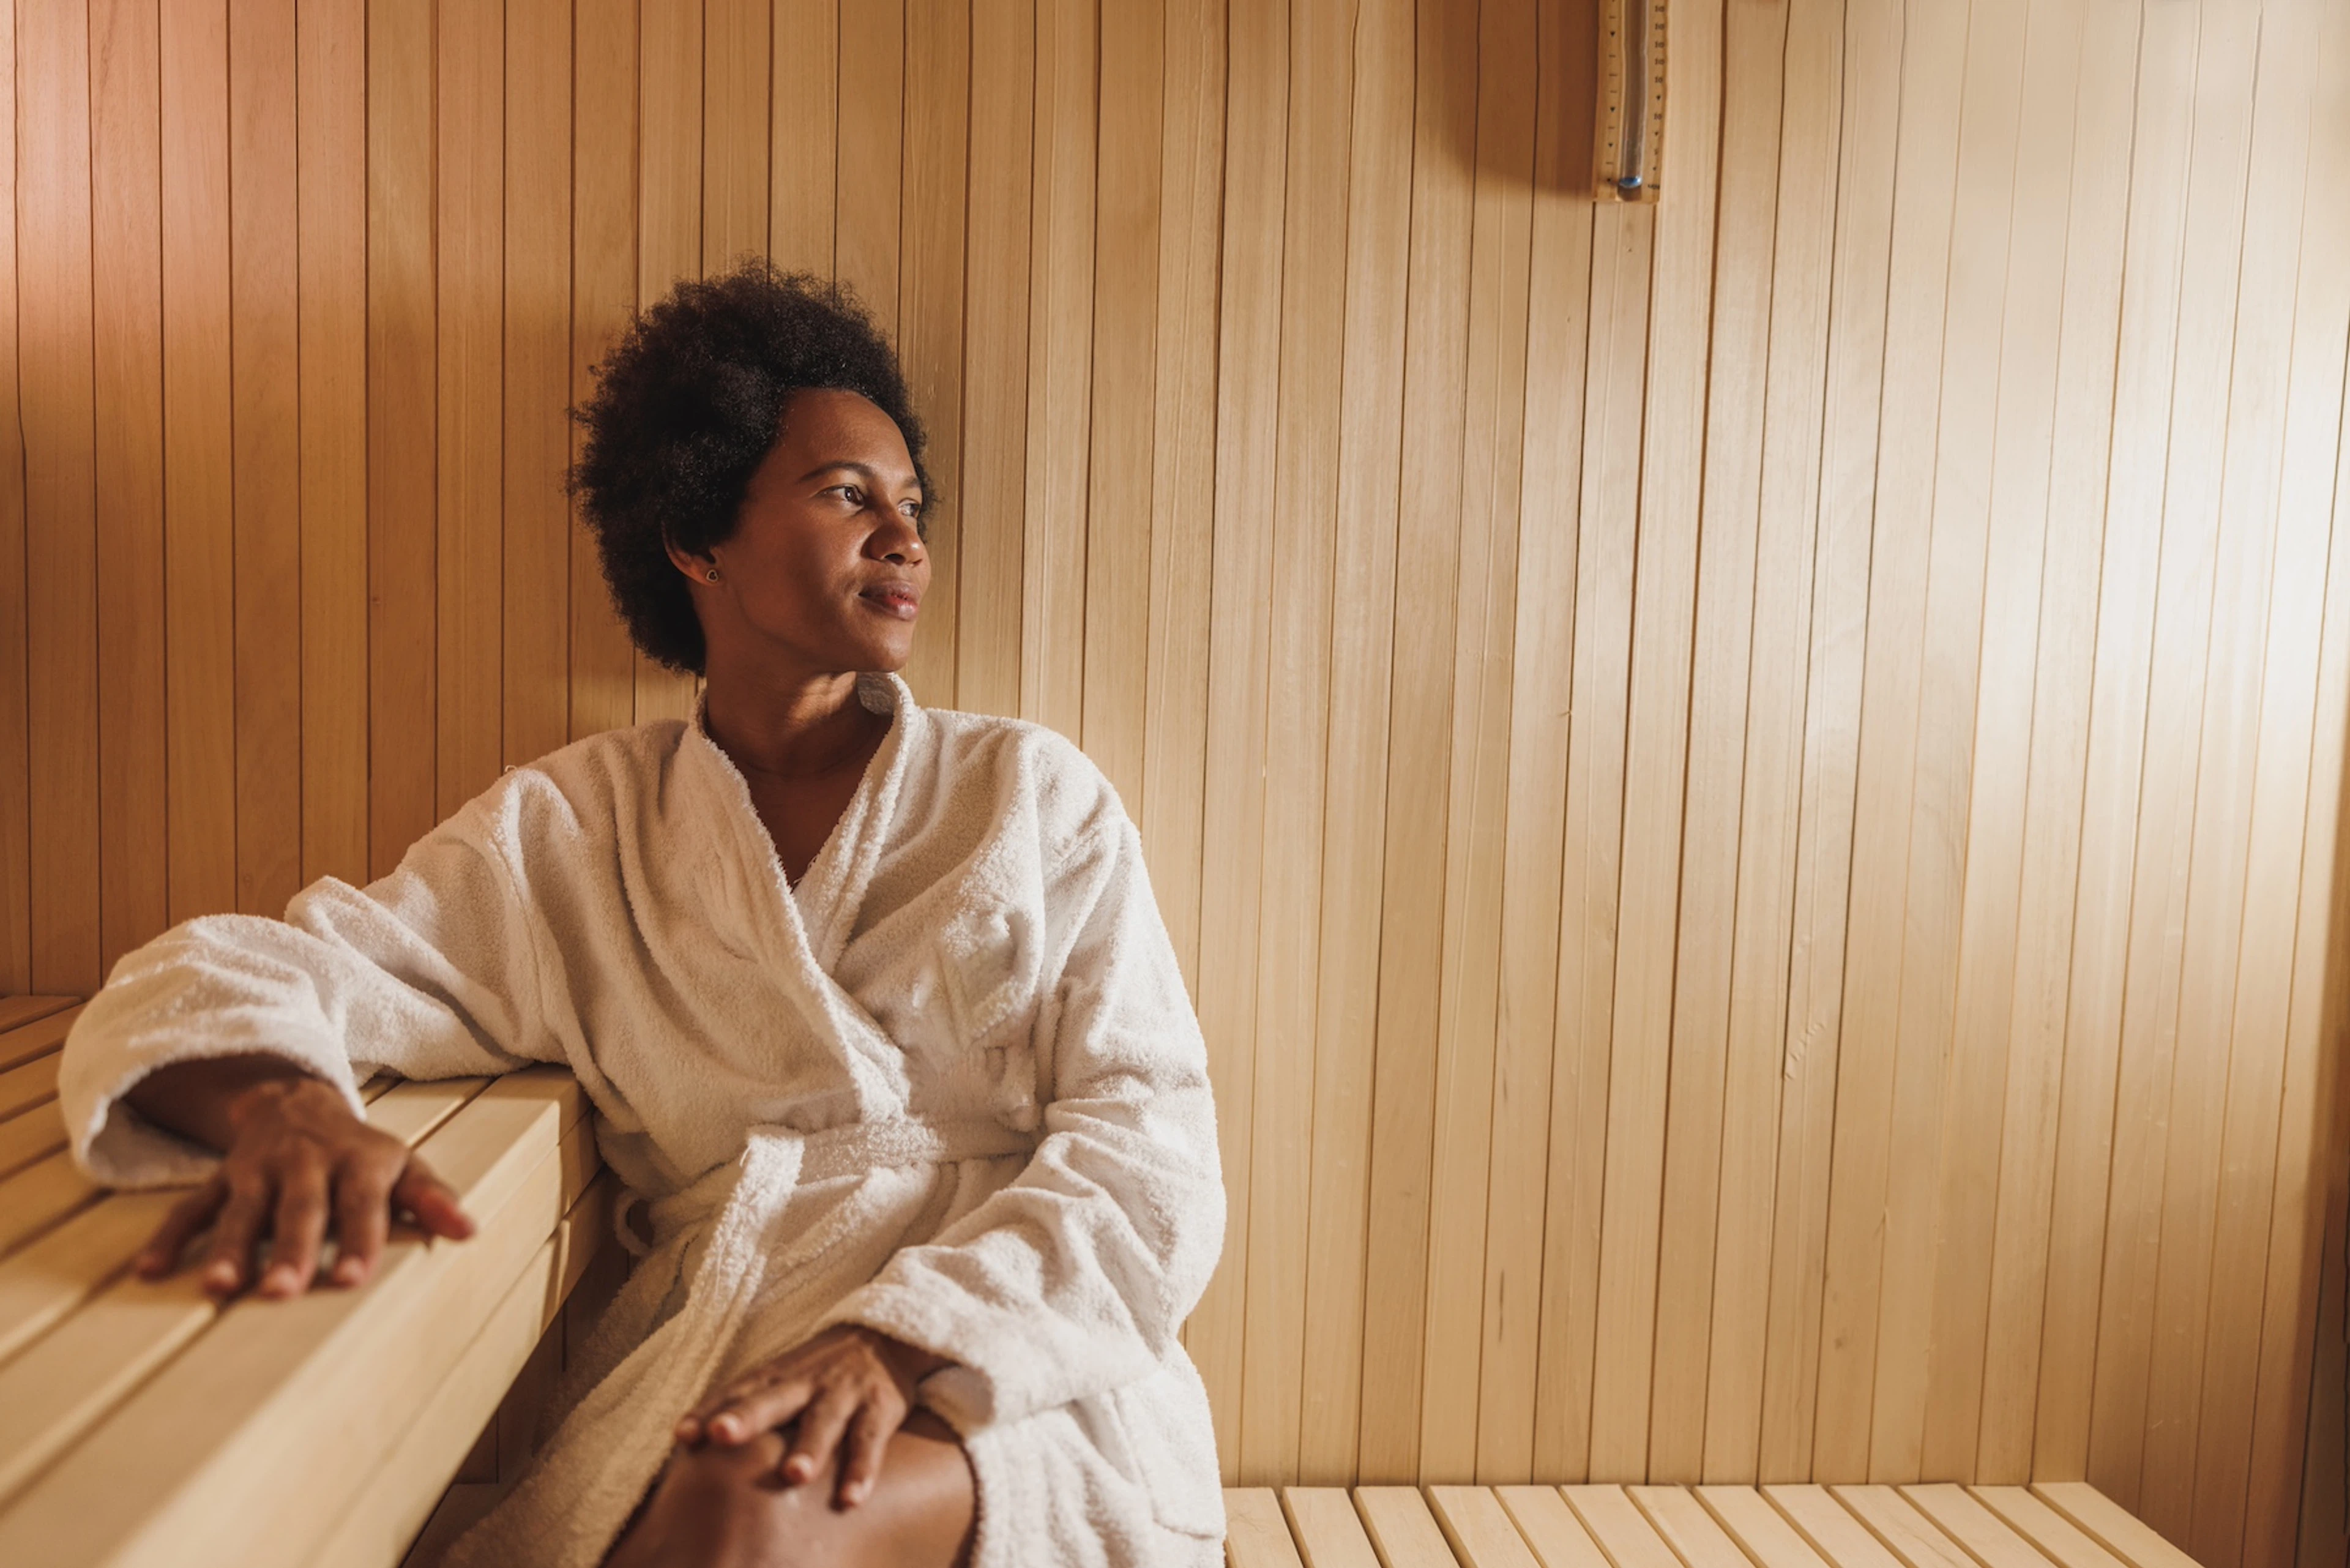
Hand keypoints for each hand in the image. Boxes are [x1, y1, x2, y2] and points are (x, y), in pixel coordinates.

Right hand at [134, 1074, 473, 1298]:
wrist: (298, 1102)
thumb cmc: (362, 1153)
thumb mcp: (403, 1165)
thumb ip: (432, 1198)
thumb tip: (469, 1231)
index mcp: (358, 1163)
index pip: (362, 1204)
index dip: (358, 1240)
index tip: (351, 1280)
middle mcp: (306, 1165)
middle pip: (299, 1211)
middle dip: (291, 1251)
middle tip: (282, 1292)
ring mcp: (258, 1171)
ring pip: (242, 1210)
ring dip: (230, 1248)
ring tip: (217, 1288)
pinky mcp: (221, 1179)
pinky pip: (191, 1208)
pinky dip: (171, 1237)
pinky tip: (151, 1271)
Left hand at [673, 1324, 951, 1505]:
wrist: (883, 1337)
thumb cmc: (816, 1371)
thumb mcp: (779, 1379)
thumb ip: (742, 1405)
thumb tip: (685, 1445)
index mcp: (776, 1375)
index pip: (737, 1390)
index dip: (708, 1410)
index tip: (683, 1434)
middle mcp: (806, 1382)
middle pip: (772, 1399)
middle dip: (746, 1417)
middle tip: (720, 1434)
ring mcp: (842, 1394)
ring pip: (823, 1421)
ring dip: (808, 1448)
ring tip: (794, 1475)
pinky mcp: (878, 1409)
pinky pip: (868, 1442)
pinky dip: (861, 1470)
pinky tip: (850, 1498)